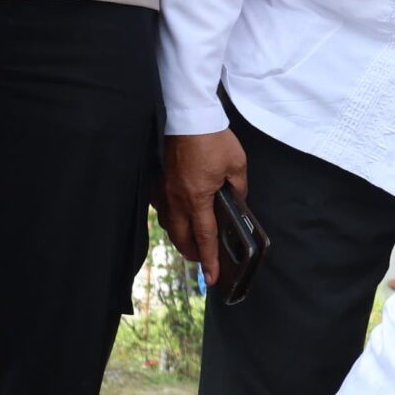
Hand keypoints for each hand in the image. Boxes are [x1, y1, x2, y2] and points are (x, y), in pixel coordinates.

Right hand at [161, 130, 247, 283]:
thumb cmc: (213, 140)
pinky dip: (169, 218)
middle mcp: (176, 199)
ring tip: (191, 243)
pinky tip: (177, 217)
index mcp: (198, 198)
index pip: (205, 237)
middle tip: (203, 261)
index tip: (212, 277)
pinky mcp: (157, 180)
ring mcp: (164, 190)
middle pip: (181, 237)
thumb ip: (238, 189)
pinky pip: (160, 208)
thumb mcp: (237, 166)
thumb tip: (235, 201)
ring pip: (168, 225)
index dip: (209, 259)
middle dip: (192, 253)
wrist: (187, 117)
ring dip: (179, 237)